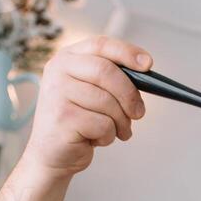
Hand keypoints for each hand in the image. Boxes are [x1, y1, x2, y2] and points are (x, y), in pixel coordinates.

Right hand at [20, 36, 152, 177]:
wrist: (52, 156)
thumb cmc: (78, 122)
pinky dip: (108, 136)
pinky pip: (103, 124)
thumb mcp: (91, 93)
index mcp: (66, 58)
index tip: (148, 64)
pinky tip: (97, 139)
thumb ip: (110, 79)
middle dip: (130, 95)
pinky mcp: (63, 118)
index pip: (100, 45)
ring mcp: (57, 93)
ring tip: (117, 132)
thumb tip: (145, 73)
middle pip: (107, 72)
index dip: (127, 52)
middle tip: (139, 113)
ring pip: (108, 101)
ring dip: (121, 122)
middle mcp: (58, 71)